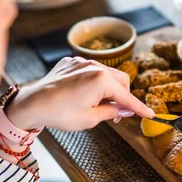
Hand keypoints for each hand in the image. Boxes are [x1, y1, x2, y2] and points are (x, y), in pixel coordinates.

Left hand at [5, 57, 154, 130]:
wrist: (32, 104)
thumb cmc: (60, 113)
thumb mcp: (90, 119)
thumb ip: (112, 111)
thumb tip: (125, 110)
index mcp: (102, 80)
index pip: (127, 97)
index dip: (139, 108)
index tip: (150, 114)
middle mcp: (94, 66)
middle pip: (121, 80)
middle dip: (123, 96)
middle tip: (118, 114)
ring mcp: (81, 62)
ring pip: (107, 73)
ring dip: (109, 89)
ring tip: (101, 105)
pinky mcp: (70, 62)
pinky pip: (90, 70)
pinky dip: (94, 82)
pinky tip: (85, 95)